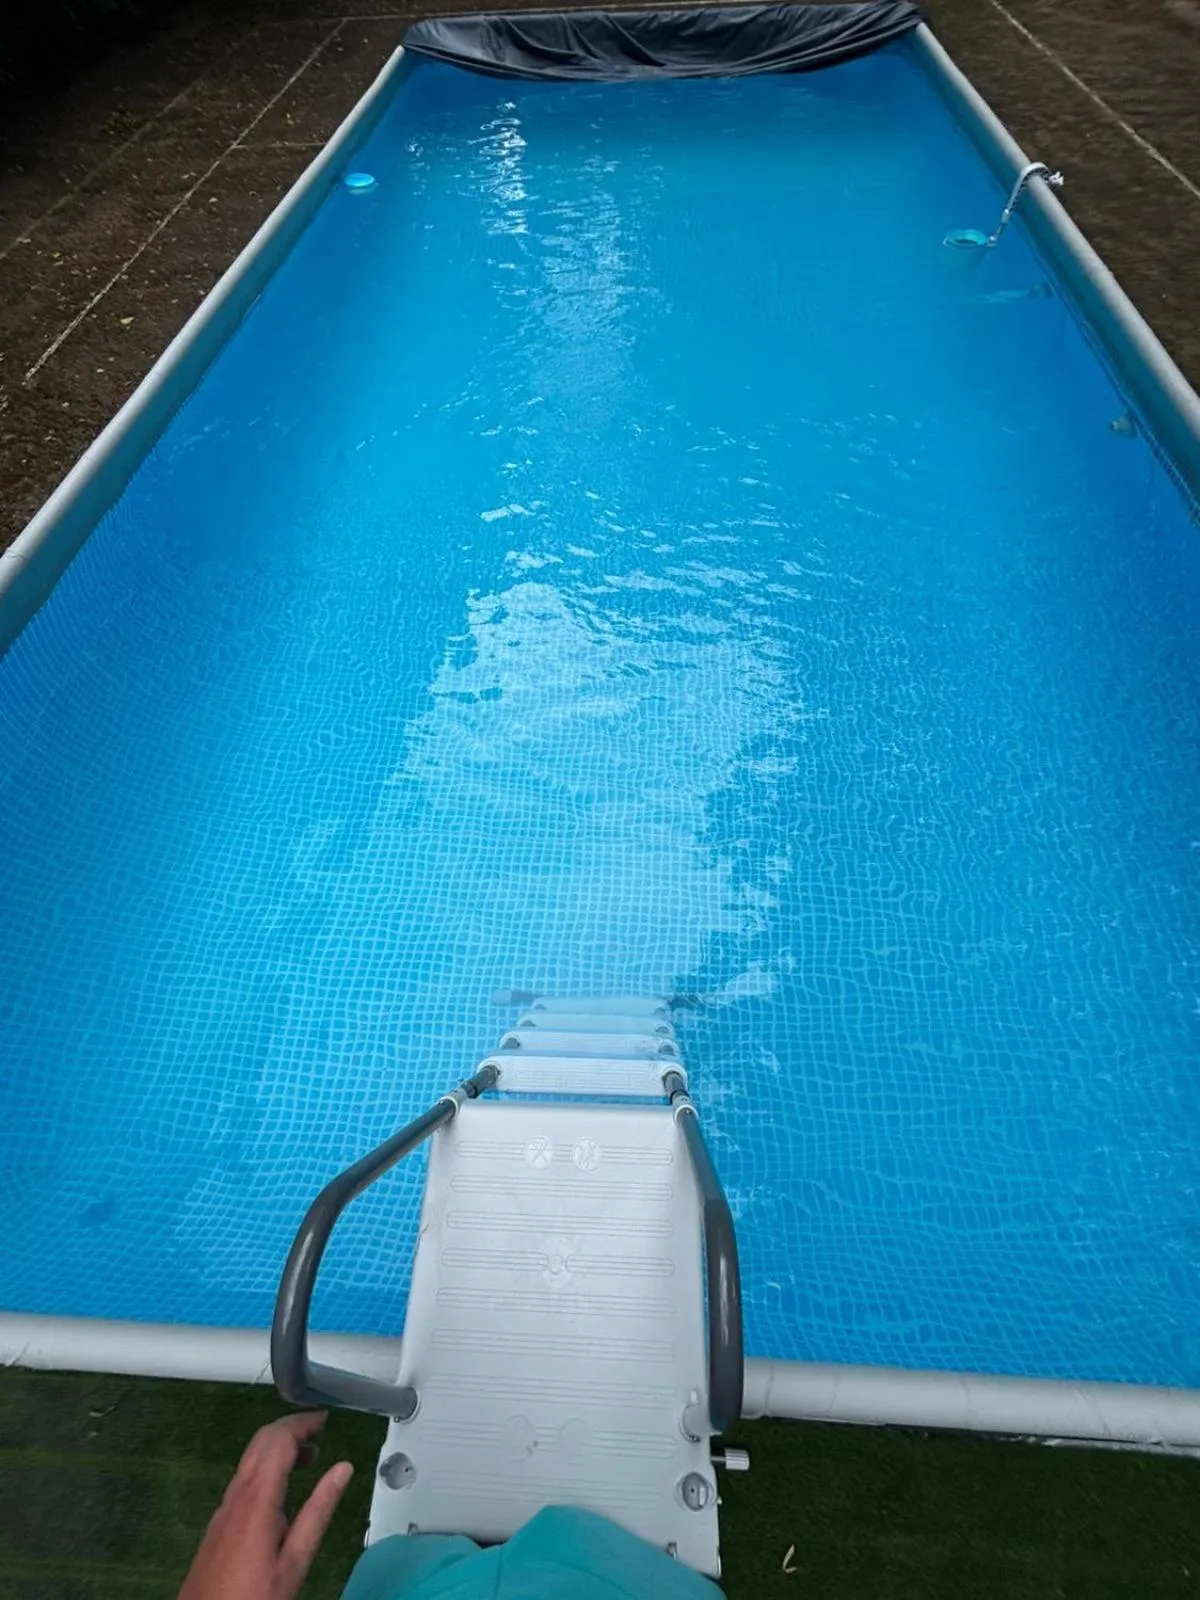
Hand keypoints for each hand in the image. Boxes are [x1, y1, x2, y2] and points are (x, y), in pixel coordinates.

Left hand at [177, 1410, 354, 1599]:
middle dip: (290, 1427)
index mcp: (257, 1499)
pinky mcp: (219, 1522)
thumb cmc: (255, 1596)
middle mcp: (236, 1495)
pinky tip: (282, 1489)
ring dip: (278, 1447)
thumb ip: (319, 1511)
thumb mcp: (296, 1560)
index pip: (278, 1440)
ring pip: (250, 1459)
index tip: (325, 1418)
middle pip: (260, 1442)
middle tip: (320, 1429)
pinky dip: (266, 1467)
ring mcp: (224, 1508)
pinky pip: (243, 1478)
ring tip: (309, 1457)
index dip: (302, 1422)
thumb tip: (343, 1468)